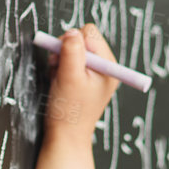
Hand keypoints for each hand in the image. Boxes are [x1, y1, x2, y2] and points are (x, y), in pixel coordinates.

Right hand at [43, 24, 120, 150]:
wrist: (65, 136)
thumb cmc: (70, 112)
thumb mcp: (70, 77)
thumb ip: (71, 51)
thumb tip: (72, 32)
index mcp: (109, 65)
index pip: (89, 33)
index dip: (72, 42)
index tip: (64, 59)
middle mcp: (105, 66)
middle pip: (81, 39)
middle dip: (66, 51)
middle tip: (60, 70)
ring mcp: (95, 72)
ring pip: (73, 49)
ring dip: (61, 60)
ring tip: (59, 78)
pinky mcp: (85, 78)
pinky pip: (70, 61)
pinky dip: (61, 68)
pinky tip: (60, 81)